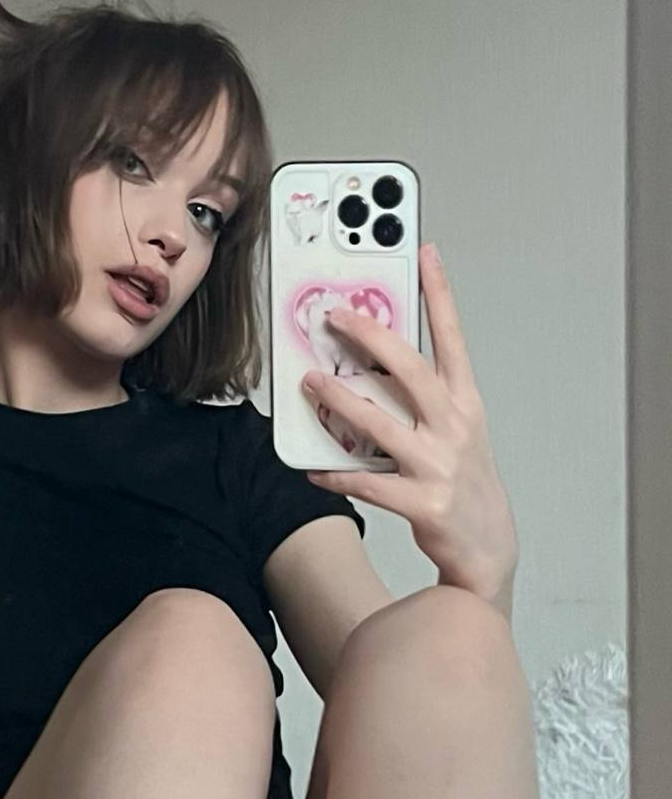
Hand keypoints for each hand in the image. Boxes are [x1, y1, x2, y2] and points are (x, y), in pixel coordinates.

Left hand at [301, 242, 519, 597]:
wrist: (489, 546)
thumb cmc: (463, 477)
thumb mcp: (456, 426)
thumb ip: (420, 391)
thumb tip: (373, 354)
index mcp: (464, 402)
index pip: (451, 336)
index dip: (438, 292)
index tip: (424, 252)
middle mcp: (454, 427)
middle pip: (410, 369)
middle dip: (371, 336)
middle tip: (335, 314)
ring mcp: (440, 465)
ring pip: (381, 423)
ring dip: (340, 401)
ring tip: (310, 381)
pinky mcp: (424, 502)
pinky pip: (368, 482)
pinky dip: (336, 473)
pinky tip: (312, 468)